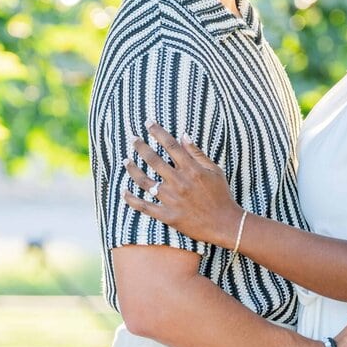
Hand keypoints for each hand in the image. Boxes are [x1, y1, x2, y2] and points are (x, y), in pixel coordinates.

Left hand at [122, 121, 242, 246]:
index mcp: (191, 169)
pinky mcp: (167, 215)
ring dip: (132, 169)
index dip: (157, 132)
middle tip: (132, 137)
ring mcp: (171, 199)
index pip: (170, 145)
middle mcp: (178, 182)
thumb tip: (183, 135)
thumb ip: (197, 153)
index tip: (148, 122)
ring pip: (144, 181)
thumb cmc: (221, 195)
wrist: (224, 223)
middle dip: (140, 146)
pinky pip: (144, 206)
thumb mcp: (214, 170)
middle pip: (153, 159)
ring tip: (125, 160)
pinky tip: (123, 190)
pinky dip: (131, 199)